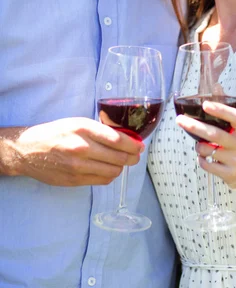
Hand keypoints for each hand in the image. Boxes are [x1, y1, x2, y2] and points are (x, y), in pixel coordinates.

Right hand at [5, 117, 144, 186]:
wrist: (29, 150)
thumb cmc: (56, 132)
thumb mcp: (77, 122)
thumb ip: (99, 129)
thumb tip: (124, 137)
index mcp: (83, 128)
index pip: (117, 138)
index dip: (133, 144)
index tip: (139, 145)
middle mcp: (82, 147)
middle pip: (118, 157)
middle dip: (132, 157)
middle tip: (136, 155)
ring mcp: (78, 166)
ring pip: (113, 170)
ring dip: (121, 167)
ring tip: (121, 162)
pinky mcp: (75, 180)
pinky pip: (102, 180)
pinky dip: (110, 175)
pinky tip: (109, 170)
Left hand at [177, 100, 235, 194]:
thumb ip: (228, 121)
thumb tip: (207, 102)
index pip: (235, 117)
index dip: (220, 110)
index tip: (205, 104)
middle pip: (215, 134)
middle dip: (195, 126)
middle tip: (180, 120)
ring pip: (207, 150)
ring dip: (198, 147)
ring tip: (202, 146)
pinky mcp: (230, 174)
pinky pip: (207, 165)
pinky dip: (201, 159)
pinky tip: (204, 158)